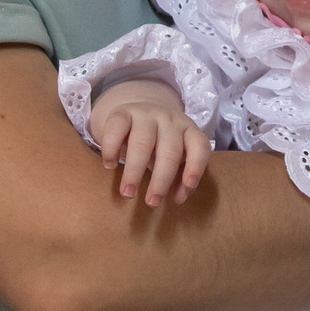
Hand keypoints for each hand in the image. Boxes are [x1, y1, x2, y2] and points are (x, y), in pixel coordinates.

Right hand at [88, 81, 211, 205]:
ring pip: (142, 142)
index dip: (196, 165)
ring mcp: (146, 114)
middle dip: (161, 180)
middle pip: (170, 151)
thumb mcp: (174, 155)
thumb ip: (179, 176)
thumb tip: (178, 197)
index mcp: (188, 130)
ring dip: (135, 171)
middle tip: (152, 202)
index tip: (189, 185)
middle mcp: (170, 120)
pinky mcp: (122, 113)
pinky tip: (110, 166)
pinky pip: (116, 129)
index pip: (199, 146)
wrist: (139, 108)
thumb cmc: (160, 142)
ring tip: (128, 193)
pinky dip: (112, 149)